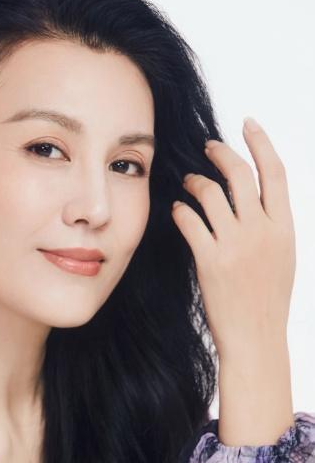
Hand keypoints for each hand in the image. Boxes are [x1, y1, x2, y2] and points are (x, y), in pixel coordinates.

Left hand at [171, 117, 295, 363]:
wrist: (255, 338)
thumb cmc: (267, 298)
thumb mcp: (283, 257)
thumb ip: (272, 225)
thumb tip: (254, 198)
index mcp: (284, 228)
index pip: (275, 173)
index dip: (261, 143)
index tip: (247, 124)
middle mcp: (262, 232)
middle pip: (239, 174)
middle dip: (220, 153)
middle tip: (207, 147)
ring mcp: (236, 246)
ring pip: (210, 193)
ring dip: (195, 181)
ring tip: (188, 183)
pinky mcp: (210, 261)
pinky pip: (190, 221)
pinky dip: (181, 209)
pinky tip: (177, 210)